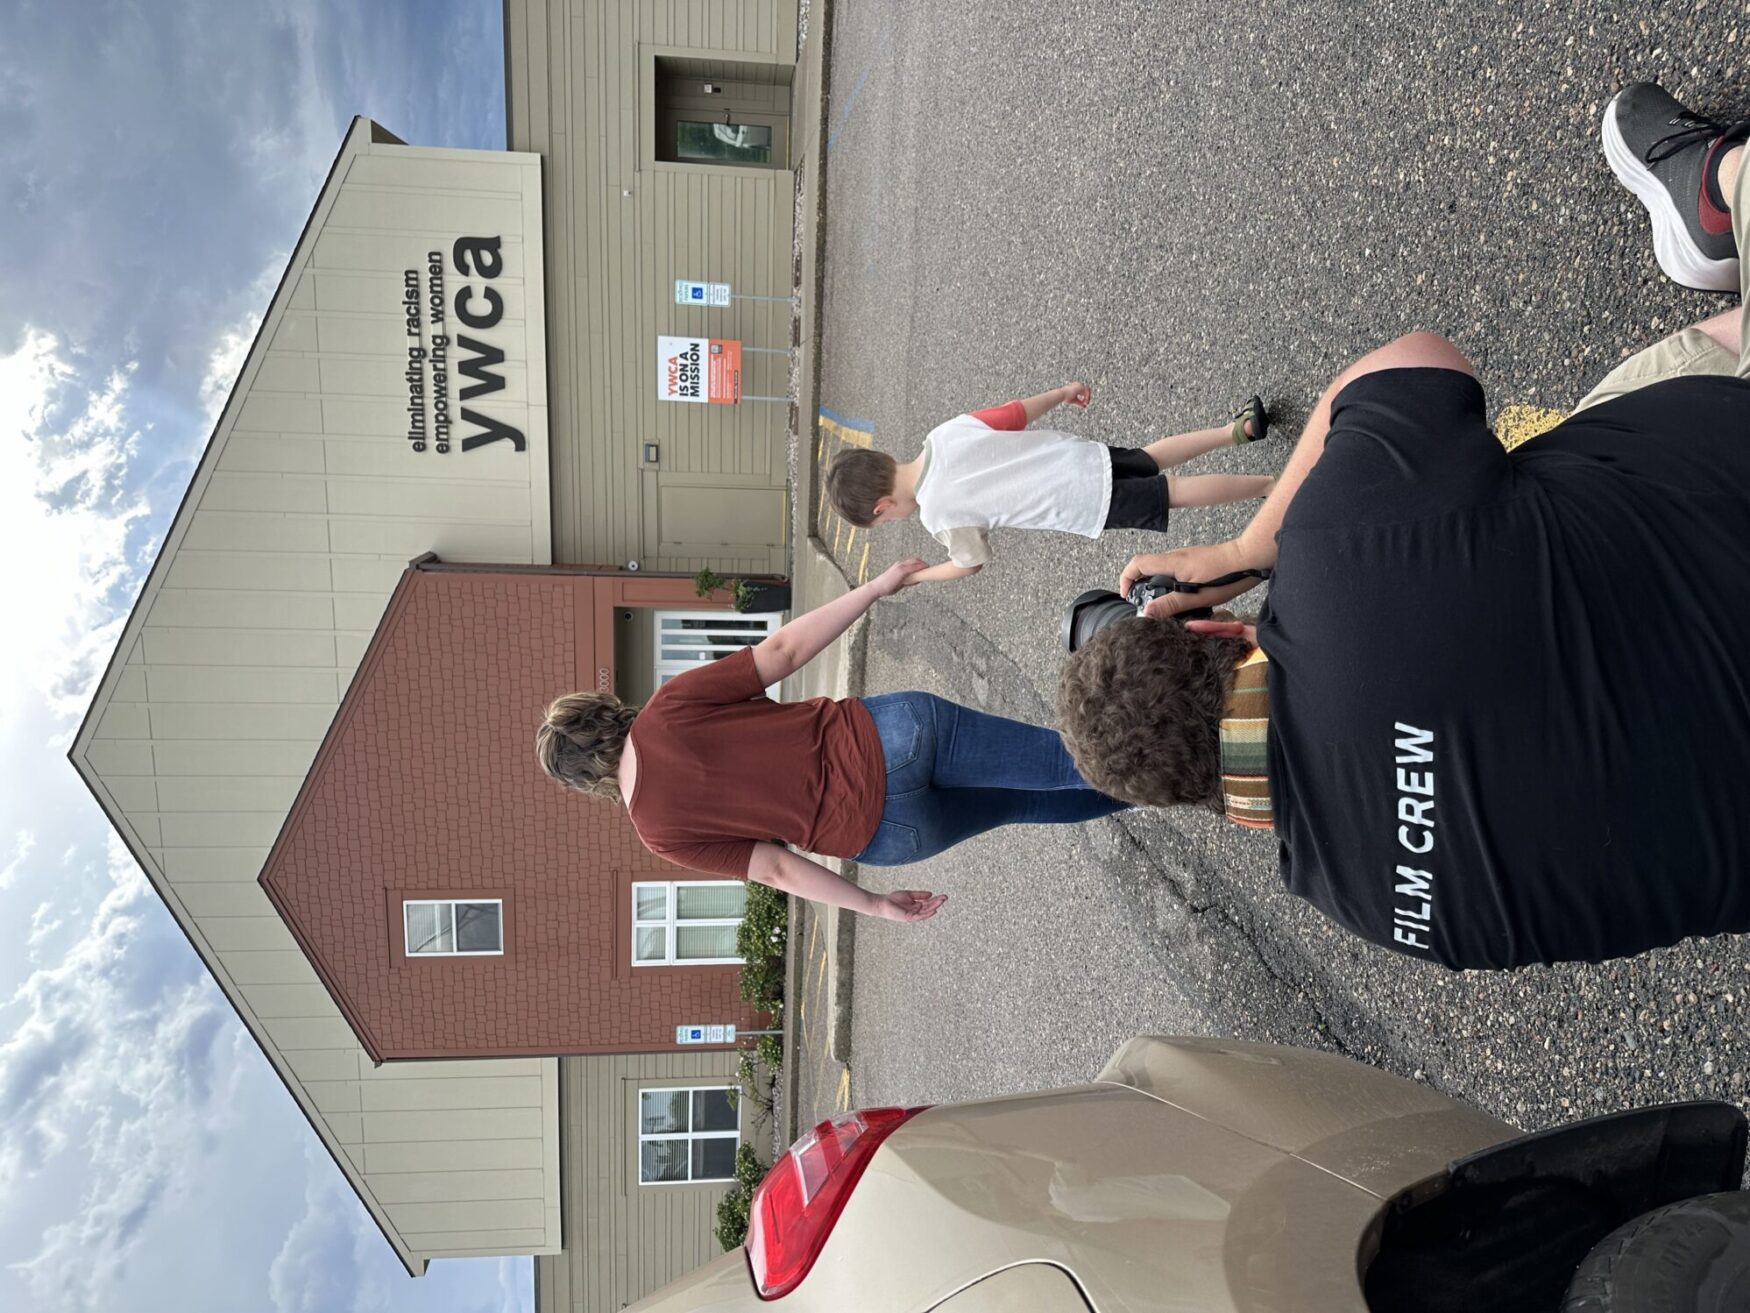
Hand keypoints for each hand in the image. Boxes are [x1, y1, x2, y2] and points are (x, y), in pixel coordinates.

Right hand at [870, 558, 927, 597]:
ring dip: (923, 565)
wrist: (877, 587)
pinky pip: (913, 568)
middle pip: (915, 560)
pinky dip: (920, 568)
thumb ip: (908, 580)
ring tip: (930, 568)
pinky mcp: (901, 571)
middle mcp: (900, 564)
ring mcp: (901, 567)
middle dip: (923, 563)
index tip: (926, 567)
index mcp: (899, 566)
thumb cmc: (886, 586)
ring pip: (915, 563)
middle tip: (930, 568)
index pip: (912, 561)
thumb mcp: (899, 583)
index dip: (920, 563)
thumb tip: (917, 580)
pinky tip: (925, 569)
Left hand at [877, 889, 946, 922]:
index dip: (936, 899)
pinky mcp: (909, 917)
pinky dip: (927, 914)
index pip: (928, 902)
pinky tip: (933, 910)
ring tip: (941, 901)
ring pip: (926, 911)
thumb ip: (919, 895)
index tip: (943, 896)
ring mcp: (913, 915)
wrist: (882, 903)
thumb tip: (931, 894)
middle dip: (937, 902)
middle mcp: (915, 911)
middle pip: (929, 907)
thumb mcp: (909, 894)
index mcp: (916, 905)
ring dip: (934, 906)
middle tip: (946, 897)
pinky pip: (920, 916)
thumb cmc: (893, 899)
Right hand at [1060, 381, 1090, 408]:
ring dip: (1088, 398)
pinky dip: (1087, 397)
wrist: (1061, 395)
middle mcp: (1078, 385)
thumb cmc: (1065, 398)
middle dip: (1087, 397)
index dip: (1085, 398)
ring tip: (1086, 403)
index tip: (1085, 404)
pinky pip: (1087, 391)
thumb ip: (1079, 403)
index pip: (1083, 392)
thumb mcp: (1074, 401)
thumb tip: (1085, 406)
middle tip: (1086, 403)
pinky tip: (1085, 401)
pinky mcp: (1081, 386)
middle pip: (1087, 391)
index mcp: (1076, 387)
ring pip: (1088, 391)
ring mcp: (1080, 385)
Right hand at [1118, 539, 1261, 619]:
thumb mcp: (1197, 596)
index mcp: (1172, 563)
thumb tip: (1146, 612)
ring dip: (1156, 585)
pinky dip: (1170, 583)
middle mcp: (1175, 557)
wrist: (1249, 559)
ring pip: (1161, 569)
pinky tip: (1182, 597)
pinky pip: (1174, 570)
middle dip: (1139, 585)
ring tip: (1164, 604)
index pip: (1137, 563)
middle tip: (1145, 604)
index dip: (1126, 578)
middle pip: (1146, 566)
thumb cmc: (1226, 576)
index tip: (1126, 595)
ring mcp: (1185, 557)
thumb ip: (1171, 604)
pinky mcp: (1194, 561)